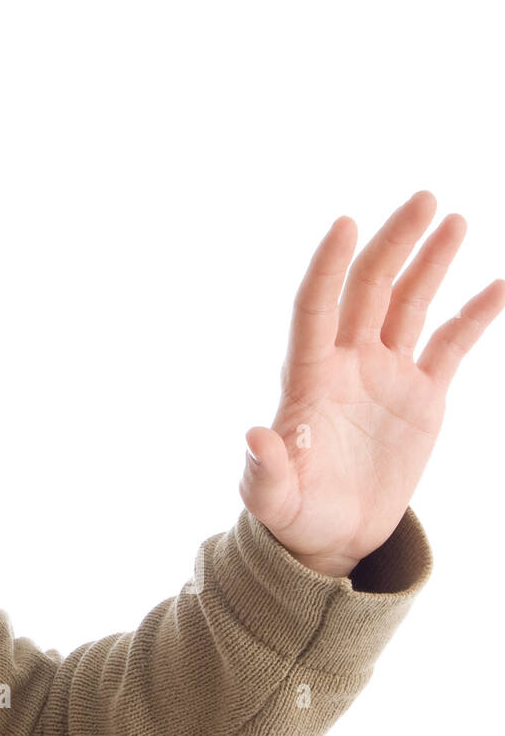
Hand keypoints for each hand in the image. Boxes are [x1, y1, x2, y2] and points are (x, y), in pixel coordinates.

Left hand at [239, 191, 504, 577]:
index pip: (314, 308)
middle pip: (369, 290)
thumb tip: (255, 437)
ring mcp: (385, 374)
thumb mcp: (272, 499)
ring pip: (409, 304)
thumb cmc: (294, 514)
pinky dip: (473, 315)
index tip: (344, 223)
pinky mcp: (420, 396)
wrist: (332, 536)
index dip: (327, 267)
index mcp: (306, 378)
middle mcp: (345, 363)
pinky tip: (500, 284)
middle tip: (422, 199)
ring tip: (453, 218)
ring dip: (430, 262)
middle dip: (393, 244)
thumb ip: (265, 472)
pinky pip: (450, 345)